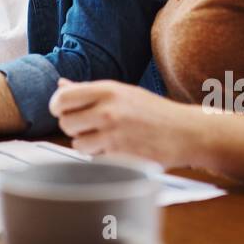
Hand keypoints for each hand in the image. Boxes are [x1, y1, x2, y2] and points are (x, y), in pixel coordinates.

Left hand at [49, 78, 200, 169]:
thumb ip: (89, 90)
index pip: (62, 98)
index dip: (57, 106)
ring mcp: (114, 135)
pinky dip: (102, 156)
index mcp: (107, 90)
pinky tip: (119, 149)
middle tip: (90, 125)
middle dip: (74, 127)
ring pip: (78, 144)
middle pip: (66, 123)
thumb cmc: (153, 111)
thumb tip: (61, 84)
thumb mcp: (122, 92)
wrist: (186, 132)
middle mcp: (108, 111)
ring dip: (87, 144)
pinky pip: (95, 159)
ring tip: (107, 138)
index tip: (63, 110)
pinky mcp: (120, 157)